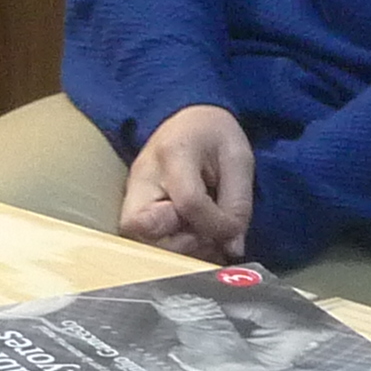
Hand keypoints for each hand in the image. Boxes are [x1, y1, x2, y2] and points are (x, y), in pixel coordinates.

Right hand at [121, 103, 252, 259]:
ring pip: (140, 241)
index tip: (232, 228)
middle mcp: (143, 176)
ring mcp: (132, 194)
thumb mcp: (238, 159)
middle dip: (180, 241)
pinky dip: (172, 249)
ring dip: (178, 249)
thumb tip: (232, 248)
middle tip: (208, 232)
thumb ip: (238, 203)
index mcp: (174, 152)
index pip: (187, 202)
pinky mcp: (133, 209)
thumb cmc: (213, 135)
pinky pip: (145, 241)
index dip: (214, 224)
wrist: (189, 121)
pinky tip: (194, 237)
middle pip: (142, 227)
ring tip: (204, 234)